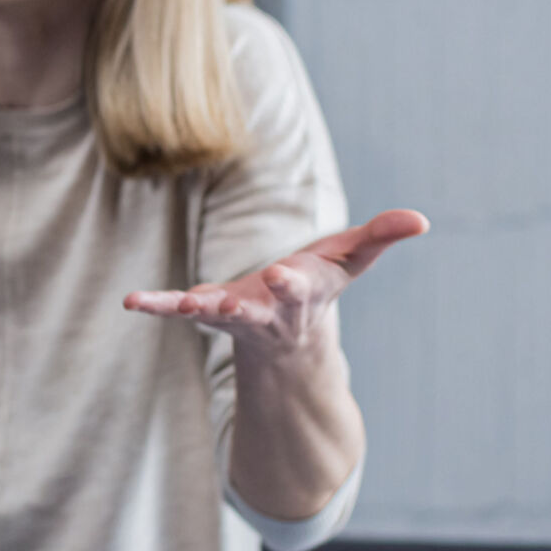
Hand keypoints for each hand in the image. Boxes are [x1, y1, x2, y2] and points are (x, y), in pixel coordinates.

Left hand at [123, 209, 429, 357]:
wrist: (289, 331)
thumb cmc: (321, 283)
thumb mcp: (352, 258)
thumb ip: (381, 236)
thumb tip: (420, 219)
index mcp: (303, 294)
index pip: (301, 289)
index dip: (293, 283)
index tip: (285, 273)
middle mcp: (268, 311)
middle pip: (260, 309)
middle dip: (249, 304)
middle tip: (232, 302)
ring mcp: (234, 315)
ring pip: (215, 315)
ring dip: (197, 310)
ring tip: (176, 306)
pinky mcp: (206, 310)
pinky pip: (176, 307)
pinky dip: (155, 305)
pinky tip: (130, 301)